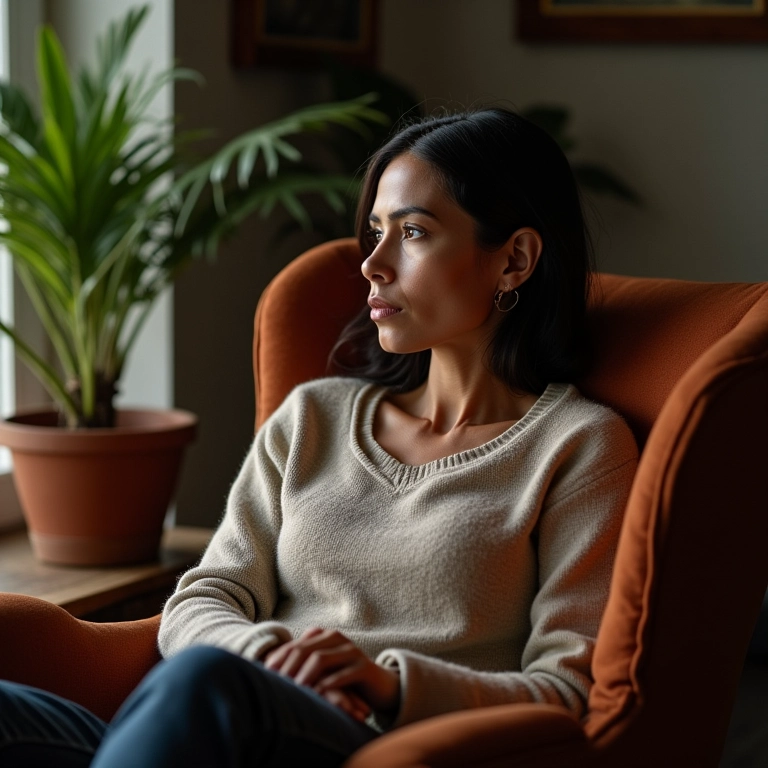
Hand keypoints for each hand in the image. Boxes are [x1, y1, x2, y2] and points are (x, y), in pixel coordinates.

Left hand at [263, 627, 399, 715]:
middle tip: (274, 685)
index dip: (278, 659)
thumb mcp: (323, 671)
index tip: (263, 675)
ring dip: (304, 676)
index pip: (294, 645)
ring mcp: (351, 651)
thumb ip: (302, 665)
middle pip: (305, 649)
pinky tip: (317, 695)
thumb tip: (266, 671)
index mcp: (324, 636)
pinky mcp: (364, 667)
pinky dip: (327, 685)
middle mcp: (336, 639)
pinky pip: (343, 675)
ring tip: (293, 691)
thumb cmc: (344, 679)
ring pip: (321, 659)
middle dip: (288, 667)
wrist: (381, 686)